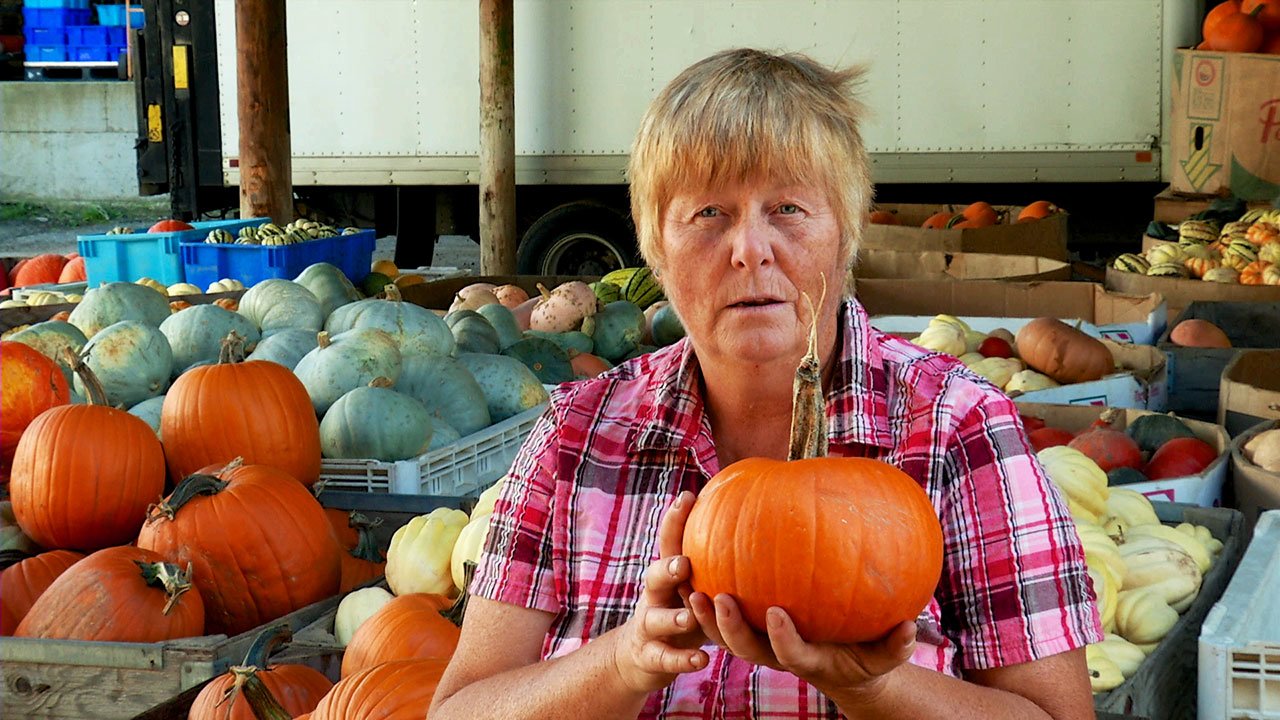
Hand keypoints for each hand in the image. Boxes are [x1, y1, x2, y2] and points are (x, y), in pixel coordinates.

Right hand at [611, 491, 709, 693]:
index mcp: (667, 577)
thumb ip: (718, 564)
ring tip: (689, 616)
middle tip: (684, 563)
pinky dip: (682, 659)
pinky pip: (666, 659)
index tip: (688, 496)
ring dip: (672, 617)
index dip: (675, 521)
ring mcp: (649, 627)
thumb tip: (758, 518)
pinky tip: (701, 660)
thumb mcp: (696, 588)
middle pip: (654, 578)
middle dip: (667, 568)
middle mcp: (654, 597)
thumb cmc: (681, 612)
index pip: (669, 543)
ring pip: (655, 619)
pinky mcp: (651, 657)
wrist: (642, 657)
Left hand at [688, 592, 915, 698]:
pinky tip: (697, 550)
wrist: (842, 663)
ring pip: (724, 632)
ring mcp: (759, 638)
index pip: (788, 654)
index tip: (776, 613)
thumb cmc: (864, 654)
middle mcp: (775, 650)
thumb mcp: (883, 653)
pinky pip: (723, 608)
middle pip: (743, 647)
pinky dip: (707, 586)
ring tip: (692, 581)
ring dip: (705, 611)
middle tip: (719, 598)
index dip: (781, 638)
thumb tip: (909, 627)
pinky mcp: (749, 622)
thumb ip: (896, 644)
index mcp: (806, 658)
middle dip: (727, 627)